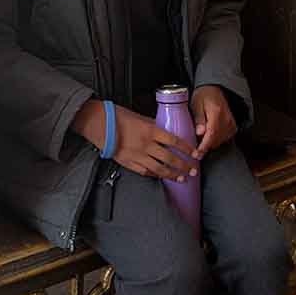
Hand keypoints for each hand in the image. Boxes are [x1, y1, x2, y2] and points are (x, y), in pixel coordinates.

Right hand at [72, 100, 196, 180]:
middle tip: (194, 169)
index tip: (195, 153)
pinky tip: (162, 177)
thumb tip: (164, 130)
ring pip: (160, 169)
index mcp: (151, 131)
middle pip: (170, 158)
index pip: (174, 141)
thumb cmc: (119, 117)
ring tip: (182, 177)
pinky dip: (156, 175)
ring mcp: (138, 156)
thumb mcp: (140, 117)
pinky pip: (146, 172)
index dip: (187, 148)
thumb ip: (153, 125)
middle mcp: (147, 145)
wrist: (100, 125)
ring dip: (173, 174)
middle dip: (184, 165)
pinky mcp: (130, 163)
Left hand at [190, 85, 236, 158]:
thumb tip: (200, 133)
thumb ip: (199, 118)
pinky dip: (216, 140)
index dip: (203, 146)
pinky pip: (224, 139)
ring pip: (220, 141)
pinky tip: (209, 136)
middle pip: (216, 140)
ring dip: (210, 143)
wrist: (214, 89)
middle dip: (204, 146)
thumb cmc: (203, 96)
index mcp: (216, 113)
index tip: (196, 154)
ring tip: (200, 138)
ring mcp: (231, 123)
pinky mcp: (233, 127)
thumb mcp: (196, 104)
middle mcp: (227, 119)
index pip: (211, 134)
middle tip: (193, 146)